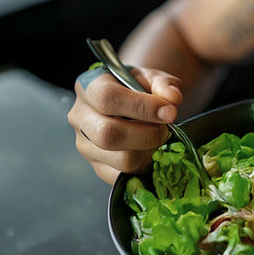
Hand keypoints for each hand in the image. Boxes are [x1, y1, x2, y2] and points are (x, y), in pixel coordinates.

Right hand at [67, 64, 183, 183]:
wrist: (134, 103)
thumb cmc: (140, 87)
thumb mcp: (152, 77)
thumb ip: (164, 84)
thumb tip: (173, 99)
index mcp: (89, 86)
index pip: (107, 98)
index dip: (141, 107)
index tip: (169, 112)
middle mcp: (80, 116)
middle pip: (108, 134)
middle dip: (146, 135)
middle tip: (165, 129)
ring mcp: (85, 145)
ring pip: (119, 159)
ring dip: (148, 152)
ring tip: (157, 138)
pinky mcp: (97, 167)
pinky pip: (123, 176)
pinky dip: (144, 166)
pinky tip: (150, 152)